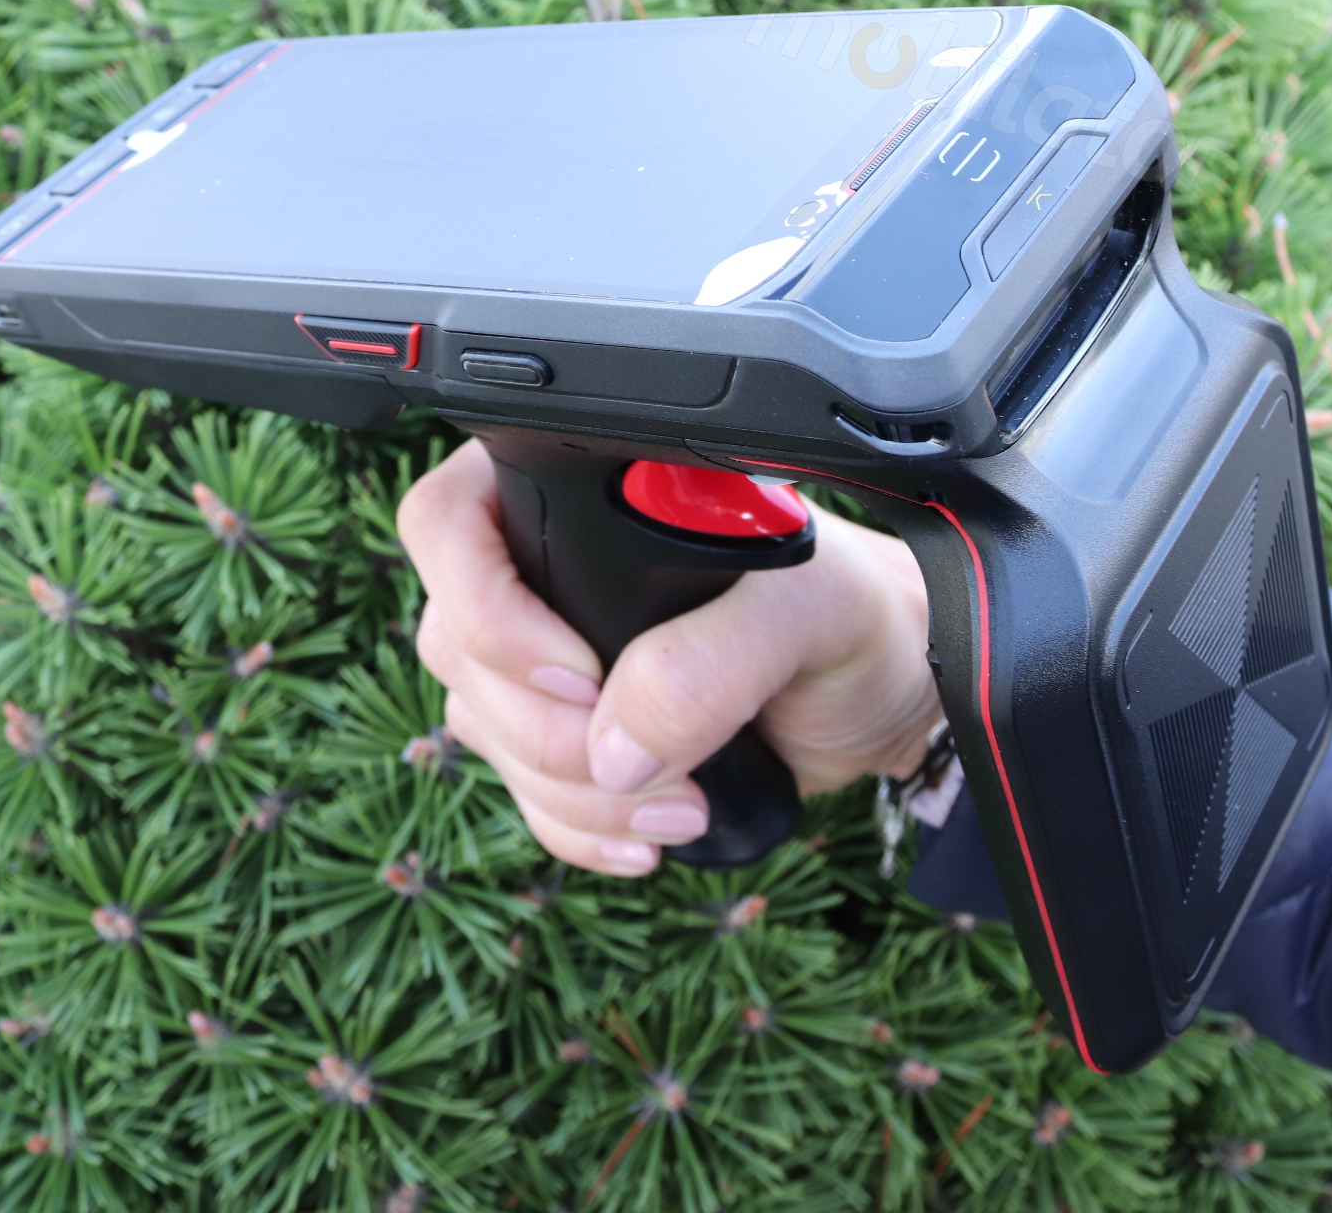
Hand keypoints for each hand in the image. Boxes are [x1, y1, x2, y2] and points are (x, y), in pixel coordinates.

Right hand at [399, 440, 943, 876]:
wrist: (881, 691)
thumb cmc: (853, 615)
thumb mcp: (808, 613)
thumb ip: (716, 658)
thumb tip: (616, 742)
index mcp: (582, 490)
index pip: (451, 525)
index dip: (491, 609)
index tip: (585, 675)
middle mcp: (543, 560)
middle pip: (458, 647)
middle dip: (547, 733)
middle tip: (651, 769)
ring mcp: (541, 646)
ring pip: (483, 728)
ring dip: (571, 793)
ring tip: (680, 811)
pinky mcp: (563, 726)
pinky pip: (519, 789)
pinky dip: (576, 828)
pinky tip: (644, 840)